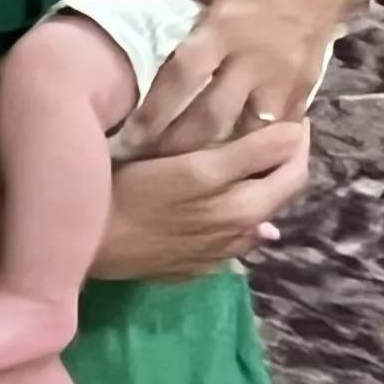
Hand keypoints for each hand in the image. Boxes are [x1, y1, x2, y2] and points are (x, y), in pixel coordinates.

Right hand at [94, 122, 311, 279]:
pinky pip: (232, 238)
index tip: (292, 115)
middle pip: (281, 192)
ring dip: (262, 187)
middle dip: (286, 160)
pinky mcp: (198, 267)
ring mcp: (219, 254)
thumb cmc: (131, 190)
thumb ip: (247, 155)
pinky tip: (218, 203)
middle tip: (276, 131)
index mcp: (242, 205)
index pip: (293, 168)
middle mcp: (238, 233)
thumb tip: (289, 142)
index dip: (298, 138)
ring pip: (259, 215)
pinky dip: (236, 216)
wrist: (85, 242)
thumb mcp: (190, 165)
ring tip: (248, 161)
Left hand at [125, 0, 368, 150]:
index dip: (154, 112)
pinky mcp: (307, 83)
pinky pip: (283, 124)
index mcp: (224, 29)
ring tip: (196, 172)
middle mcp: (253, 60)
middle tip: (151, 166)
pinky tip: (243, 155)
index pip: (181, 80)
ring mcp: (284, 76)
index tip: (129, 138)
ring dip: (223, 153)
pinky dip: (262, 141)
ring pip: (250, 132)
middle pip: (210, 118)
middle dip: (178, 147)